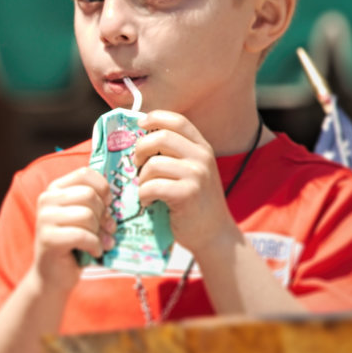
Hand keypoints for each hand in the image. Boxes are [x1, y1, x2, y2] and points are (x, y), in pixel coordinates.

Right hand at [33, 167, 113, 292]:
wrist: (54, 274)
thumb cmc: (75, 243)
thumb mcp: (86, 217)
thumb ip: (96, 203)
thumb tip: (115, 198)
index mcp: (56, 189)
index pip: (85, 174)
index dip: (103, 189)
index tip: (107, 206)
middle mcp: (46, 199)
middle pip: (89, 195)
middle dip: (103, 215)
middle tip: (104, 229)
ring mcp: (44, 218)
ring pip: (87, 215)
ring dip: (99, 232)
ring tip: (99, 242)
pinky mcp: (48, 238)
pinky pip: (82, 235)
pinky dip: (95, 245)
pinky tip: (94, 251)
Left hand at [132, 110, 240, 259]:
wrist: (214, 234)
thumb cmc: (193, 203)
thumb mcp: (190, 172)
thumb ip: (173, 154)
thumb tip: (138, 138)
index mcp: (201, 148)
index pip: (177, 120)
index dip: (154, 118)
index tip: (140, 125)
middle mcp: (202, 157)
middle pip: (160, 137)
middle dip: (140, 150)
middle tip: (138, 166)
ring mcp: (197, 175)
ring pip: (153, 164)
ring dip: (142, 179)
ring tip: (146, 190)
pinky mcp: (188, 194)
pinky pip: (152, 186)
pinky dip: (144, 195)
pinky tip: (149, 202)